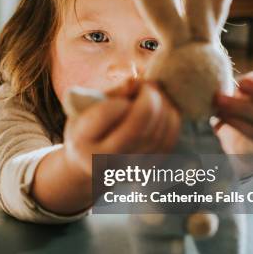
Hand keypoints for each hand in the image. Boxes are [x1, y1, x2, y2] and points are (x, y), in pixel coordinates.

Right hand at [63, 78, 180, 175]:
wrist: (89, 162)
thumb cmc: (87, 127)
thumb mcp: (86, 107)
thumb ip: (110, 93)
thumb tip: (136, 81)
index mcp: (81, 143)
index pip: (105, 115)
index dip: (121, 98)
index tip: (126, 90)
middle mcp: (103, 162)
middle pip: (136, 128)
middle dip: (149, 99)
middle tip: (149, 85)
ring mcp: (127, 171)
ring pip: (156, 135)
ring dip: (163, 107)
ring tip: (156, 94)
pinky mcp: (146, 172)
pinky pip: (167, 143)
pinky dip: (171, 121)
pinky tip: (165, 108)